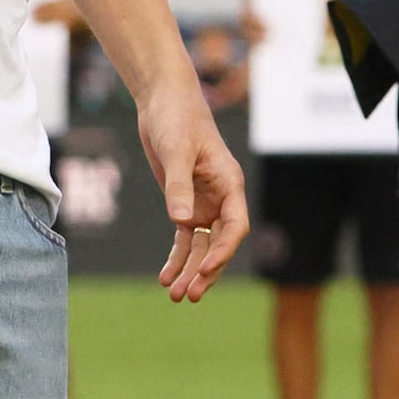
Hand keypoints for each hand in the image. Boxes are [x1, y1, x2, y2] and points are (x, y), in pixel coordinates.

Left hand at [138, 78, 247, 301]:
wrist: (163, 102)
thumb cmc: (176, 118)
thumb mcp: (176, 150)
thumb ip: (179, 186)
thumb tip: (182, 221)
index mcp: (229, 183)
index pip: (235, 227)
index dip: (223, 252)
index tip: (205, 269)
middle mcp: (220, 198)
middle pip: (219, 244)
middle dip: (205, 271)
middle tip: (189, 296)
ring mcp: (203, 203)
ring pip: (201, 246)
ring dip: (190, 271)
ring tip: (176, 296)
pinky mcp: (184, 203)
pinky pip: (184, 238)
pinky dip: (176, 257)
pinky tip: (165, 277)